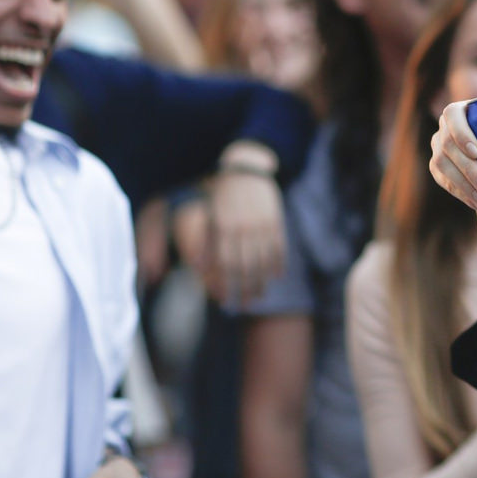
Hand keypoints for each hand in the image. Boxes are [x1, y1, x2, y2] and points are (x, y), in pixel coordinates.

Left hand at [206, 151, 285, 303]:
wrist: (246, 171)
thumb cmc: (224, 196)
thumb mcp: (210, 217)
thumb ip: (206, 242)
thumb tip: (197, 268)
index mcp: (223, 228)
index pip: (224, 264)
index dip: (225, 285)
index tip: (225, 302)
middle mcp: (242, 228)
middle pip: (244, 266)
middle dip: (243, 290)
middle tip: (243, 306)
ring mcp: (261, 224)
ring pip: (262, 260)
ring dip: (261, 281)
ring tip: (260, 296)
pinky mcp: (275, 221)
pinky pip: (278, 246)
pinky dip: (278, 263)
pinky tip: (277, 276)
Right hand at [430, 100, 476, 212]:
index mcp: (467, 111)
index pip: (453, 114)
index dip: (460, 132)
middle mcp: (448, 127)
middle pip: (448, 145)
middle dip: (467, 169)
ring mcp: (440, 148)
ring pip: (442, 164)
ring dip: (462, 185)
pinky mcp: (439, 170)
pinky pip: (444, 181)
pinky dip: (461, 194)